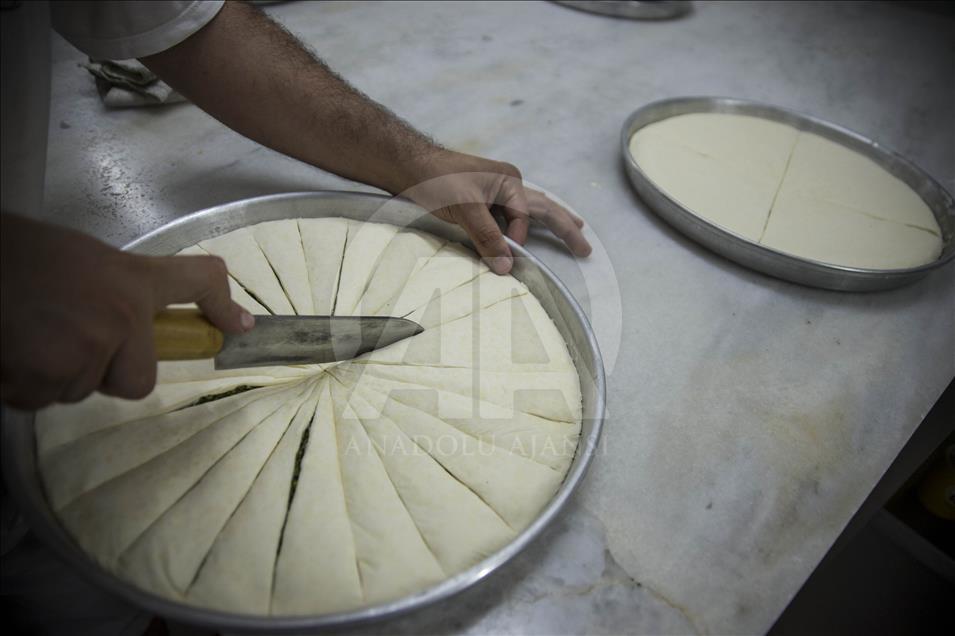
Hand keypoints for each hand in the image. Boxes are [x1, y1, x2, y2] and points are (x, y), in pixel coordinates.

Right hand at [0, 214, 252, 409]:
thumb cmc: (17, 254)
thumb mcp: (82, 259)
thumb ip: (118, 290)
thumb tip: (134, 319)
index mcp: (131, 279)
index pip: (196, 282)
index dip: (221, 306)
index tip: (238, 327)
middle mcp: (120, 317)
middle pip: (136, 380)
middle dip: (104, 373)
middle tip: (68, 340)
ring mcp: (86, 350)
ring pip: (80, 390)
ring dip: (53, 375)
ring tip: (27, 333)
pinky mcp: (47, 376)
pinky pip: (41, 398)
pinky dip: (22, 383)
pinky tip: (8, 347)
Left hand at [400, 150, 591, 273]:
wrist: (408, 166)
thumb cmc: (436, 180)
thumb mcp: (464, 209)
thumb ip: (487, 237)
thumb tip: (508, 267)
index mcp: (510, 181)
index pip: (525, 219)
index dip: (516, 241)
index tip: (503, 257)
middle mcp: (508, 184)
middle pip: (544, 209)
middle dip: (566, 228)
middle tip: (586, 249)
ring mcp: (496, 191)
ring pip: (532, 211)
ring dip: (553, 222)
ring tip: (576, 230)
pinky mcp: (482, 199)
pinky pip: (512, 215)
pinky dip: (526, 225)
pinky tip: (533, 228)